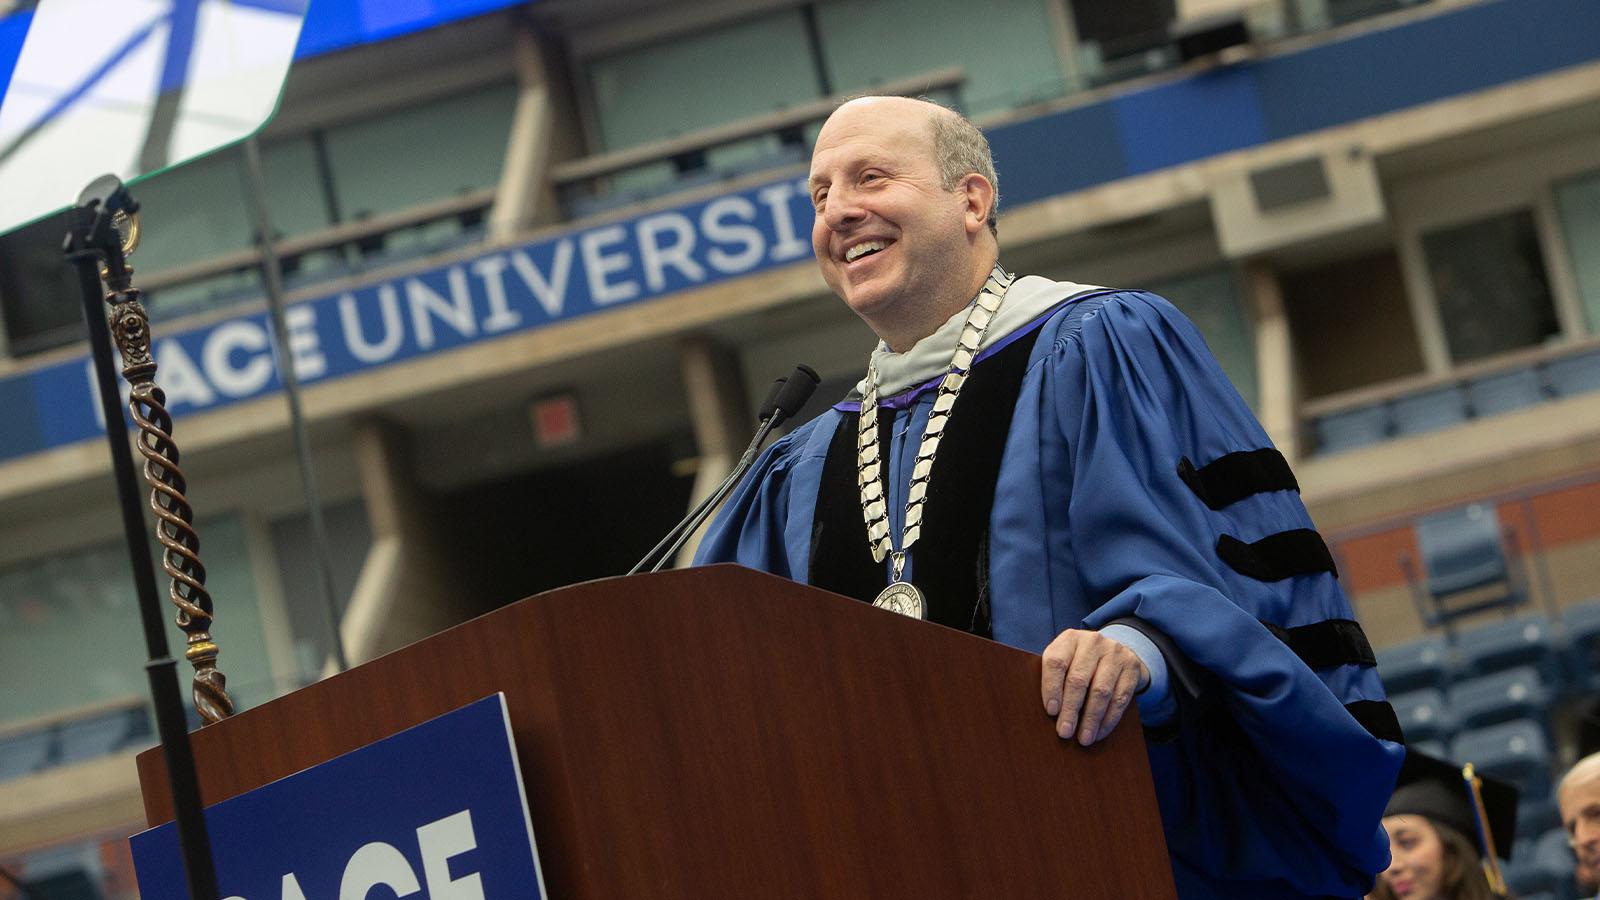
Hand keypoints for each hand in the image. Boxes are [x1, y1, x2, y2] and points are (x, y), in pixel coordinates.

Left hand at [1040, 629, 1148, 745]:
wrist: (1116, 651)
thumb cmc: (1081, 662)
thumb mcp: (1066, 660)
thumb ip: (1055, 677)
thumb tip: (1049, 713)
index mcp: (1069, 639)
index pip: (1056, 662)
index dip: (1051, 688)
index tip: (1051, 711)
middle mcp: (1093, 642)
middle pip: (1078, 679)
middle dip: (1071, 710)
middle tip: (1064, 732)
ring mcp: (1115, 652)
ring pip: (1101, 691)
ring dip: (1091, 719)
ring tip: (1084, 739)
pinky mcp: (1132, 667)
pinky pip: (1120, 698)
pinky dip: (1109, 719)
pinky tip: (1100, 732)